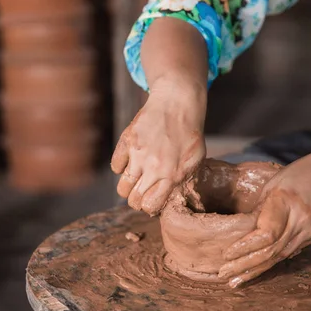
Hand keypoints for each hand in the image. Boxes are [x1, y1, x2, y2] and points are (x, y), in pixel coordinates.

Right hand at [111, 79, 206, 214]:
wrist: (177, 104)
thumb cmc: (189, 134)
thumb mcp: (194, 161)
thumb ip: (181, 180)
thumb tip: (166, 198)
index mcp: (172, 175)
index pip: (150, 205)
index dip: (149, 207)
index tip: (151, 201)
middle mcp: (153, 168)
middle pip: (133, 200)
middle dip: (137, 200)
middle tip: (142, 192)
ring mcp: (138, 155)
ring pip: (122, 188)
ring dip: (127, 187)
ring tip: (136, 180)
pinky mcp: (127, 142)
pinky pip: (116, 166)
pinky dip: (121, 166)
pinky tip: (130, 161)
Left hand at [218, 154, 310, 287]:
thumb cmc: (301, 173)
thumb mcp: (274, 184)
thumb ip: (259, 209)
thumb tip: (240, 232)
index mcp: (286, 200)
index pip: (265, 233)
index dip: (245, 246)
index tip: (227, 254)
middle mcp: (301, 218)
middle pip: (271, 249)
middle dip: (245, 265)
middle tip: (224, 275)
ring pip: (280, 256)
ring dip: (256, 270)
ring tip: (235, 281)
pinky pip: (290, 252)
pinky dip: (271, 262)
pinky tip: (255, 270)